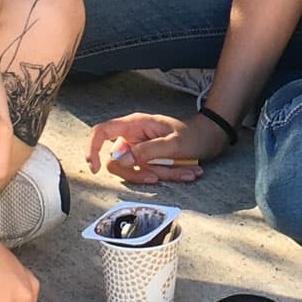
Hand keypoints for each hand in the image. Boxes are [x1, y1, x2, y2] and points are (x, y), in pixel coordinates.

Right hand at [86, 110, 227, 185]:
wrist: (210, 138)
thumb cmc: (193, 134)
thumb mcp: (173, 144)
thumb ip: (146, 151)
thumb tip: (121, 160)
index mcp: (135, 125)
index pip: (101, 132)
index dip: (92, 148)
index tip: (94, 166)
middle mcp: (134, 138)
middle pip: (117, 161)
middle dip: (138, 172)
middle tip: (157, 176)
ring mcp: (141, 151)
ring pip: (136, 171)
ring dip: (161, 175)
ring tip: (185, 171)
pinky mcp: (149, 162)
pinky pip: (150, 174)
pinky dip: (168, 176)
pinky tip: (188, 172)